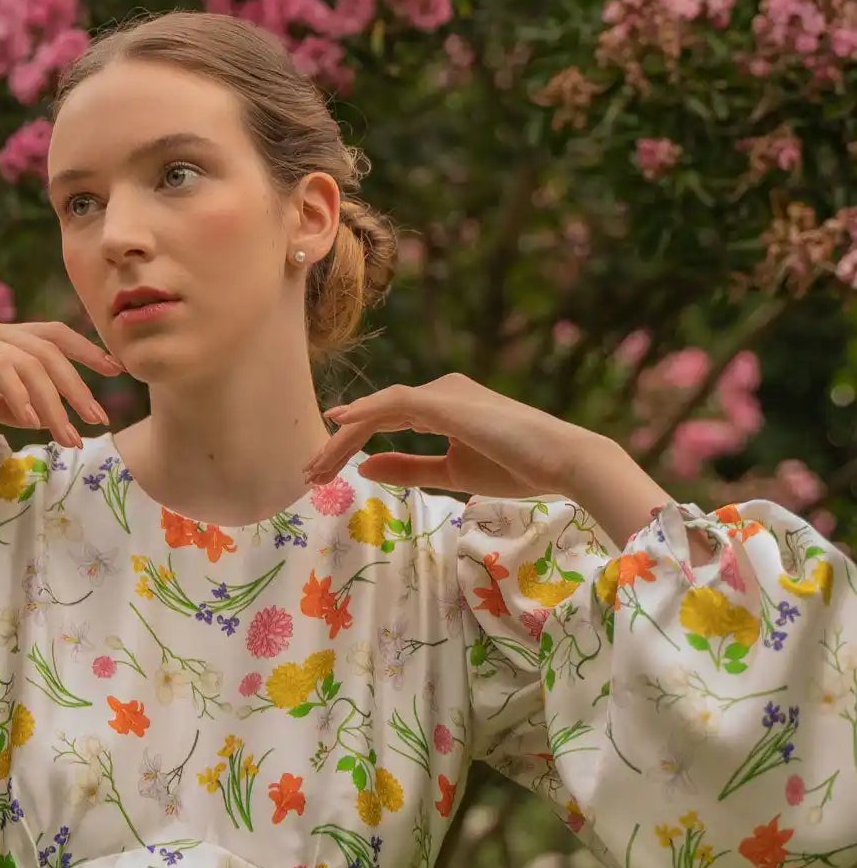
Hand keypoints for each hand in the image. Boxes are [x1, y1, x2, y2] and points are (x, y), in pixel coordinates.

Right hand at [0, 312, 122, 446]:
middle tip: (99, 419)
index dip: (84, 353)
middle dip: (80, 384)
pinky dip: (22, 396)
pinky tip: (34, 423)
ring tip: (69, 436)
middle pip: (49, 347)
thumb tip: (34, 418)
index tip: (111, 376)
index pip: (48, 337)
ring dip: (55, 402)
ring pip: (30, 362)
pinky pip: (0, 369)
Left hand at [303, 372, 601, 498]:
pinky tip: (338, 428)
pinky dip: (363, 415)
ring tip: (314, 467)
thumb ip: (408, 469)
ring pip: (377, 411)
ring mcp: (442, 392)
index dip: (349, 448)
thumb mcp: (450, 474)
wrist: (560, 462)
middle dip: (336, 447)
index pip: (384, 423)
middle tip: (307, 476)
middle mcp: (439, 392)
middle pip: (374, 416)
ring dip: (341, 439)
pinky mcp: (445, 401)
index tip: (322, 475)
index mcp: (442, 407)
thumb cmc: (515, 467)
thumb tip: (364, 469)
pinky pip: (393, 404)